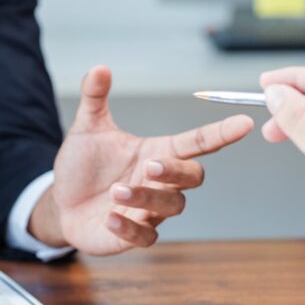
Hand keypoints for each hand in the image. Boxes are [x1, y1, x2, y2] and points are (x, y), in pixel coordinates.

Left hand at [32, 66, 253, 254]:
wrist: (60, 203)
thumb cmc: (83, 166)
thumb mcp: (88, 129)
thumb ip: (95, 98)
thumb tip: (99, 67)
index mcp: (156, 152)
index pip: (196, 142)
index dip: (221, 134)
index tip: (244, 123)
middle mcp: (159, 183)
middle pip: (192, 177)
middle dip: (177, 171)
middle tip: (150, 166)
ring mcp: (149, 211)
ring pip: (170, 207)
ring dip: (145, 198)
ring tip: (116, 190)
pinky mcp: (132, 235)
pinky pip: (145, 238)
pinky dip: (130, 229)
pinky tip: (110, 218)